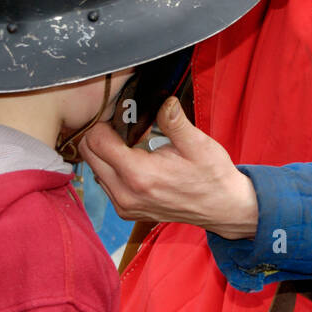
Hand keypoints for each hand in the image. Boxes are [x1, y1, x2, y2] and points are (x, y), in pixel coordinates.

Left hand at [79, 98, 258, 239]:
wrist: (222, 208)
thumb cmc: (212, 176)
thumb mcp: (198, 144)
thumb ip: (175, 122)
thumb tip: (165, 101)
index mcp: (140, 175)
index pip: (97, 142)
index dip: (104, 123)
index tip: (120, 115)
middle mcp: (125, 194)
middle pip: (89, 155)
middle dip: (100, 135)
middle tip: (122, 125)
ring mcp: (124, 205)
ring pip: (94, 169)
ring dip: (105, 152)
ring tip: (130, 143)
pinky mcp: (126, 211)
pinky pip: (105, 183)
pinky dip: (111, 168)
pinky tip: (133, 160)